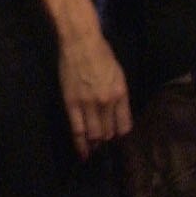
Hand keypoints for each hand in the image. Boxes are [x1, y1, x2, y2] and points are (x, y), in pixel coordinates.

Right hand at [57, 27, 131, 156]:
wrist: (80, 42)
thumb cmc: (101, 54)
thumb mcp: (119, 75)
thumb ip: (120, 96)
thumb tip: (117, 116)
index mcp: (121, 95)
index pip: (124, 126)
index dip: (120, 134)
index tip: (115, 137)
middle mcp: (106, 102)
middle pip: (108, 132)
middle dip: (106, 140)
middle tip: (102, 145)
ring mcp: (88, 104)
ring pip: (94, 134)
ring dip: (94, 144)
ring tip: (93, 150)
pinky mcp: (71, 103)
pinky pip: (77, 128)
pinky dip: (79, 143)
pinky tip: (82, 154)